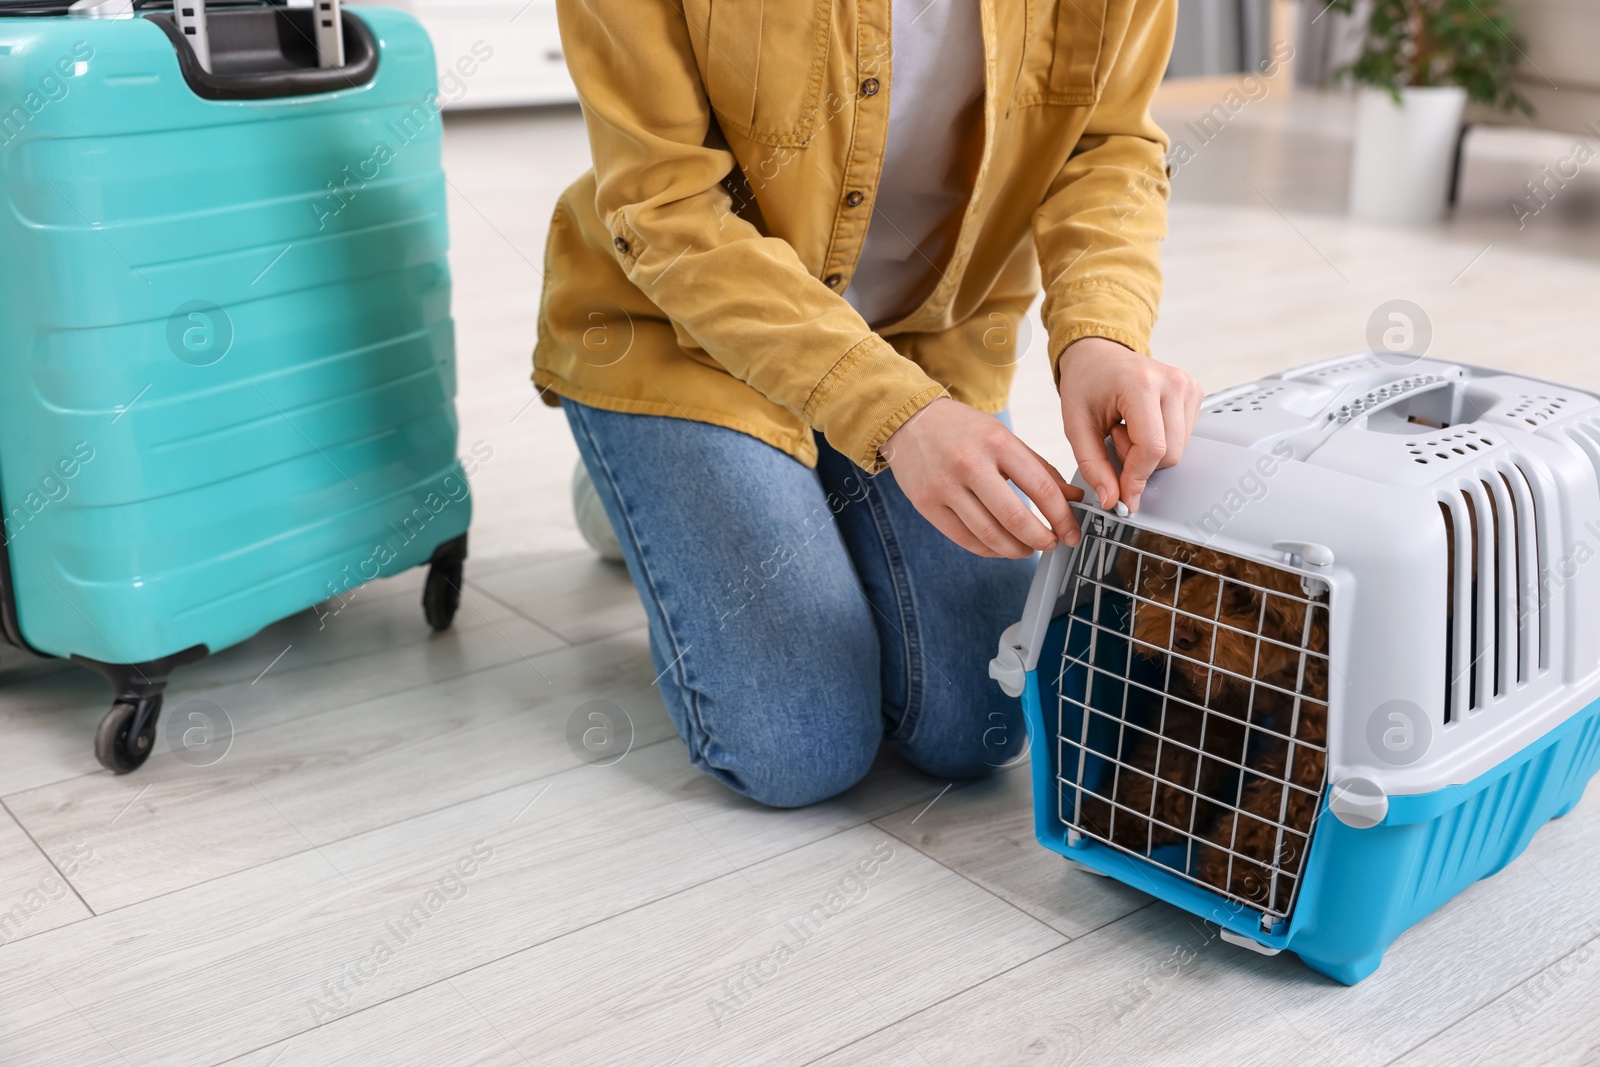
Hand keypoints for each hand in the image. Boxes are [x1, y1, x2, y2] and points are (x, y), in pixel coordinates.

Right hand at [882, 398, 1083, 557]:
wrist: (911, 421)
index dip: (1062, 517)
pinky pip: (964, 539)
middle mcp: (970, 464)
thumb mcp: (1005, 438)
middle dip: (1041, 539)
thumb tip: (1073, 498)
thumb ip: (1040, 468)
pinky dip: (988, 550)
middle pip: (1015, 518)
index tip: (1071, 532)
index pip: (1041, 488)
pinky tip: (1000, 547)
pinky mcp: (926, 504)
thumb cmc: (963, 430)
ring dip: (1016, 550)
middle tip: (1051, 544)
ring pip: (989, 535)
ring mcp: (945, 486)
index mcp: (997, 442)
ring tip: (1027, 549)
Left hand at [1057, 337, 1202, 513]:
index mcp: (1140, 384)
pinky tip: (1142, 424)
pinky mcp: (1195, 392)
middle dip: (1139, 462)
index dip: (1137, 478)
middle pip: (1169, 454)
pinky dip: (1161, 441)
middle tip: (1115, 439)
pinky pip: (1184, 438)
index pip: (1152, 448)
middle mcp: (1172, 382)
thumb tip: (1111, 499)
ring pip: (1179, 450)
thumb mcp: (1076, 427)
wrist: (1098, 355)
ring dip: (1149, 452)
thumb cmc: (1086, 383)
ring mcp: (1187, 385)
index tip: (1124, 496)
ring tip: (1127, 428)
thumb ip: (1093, 466)